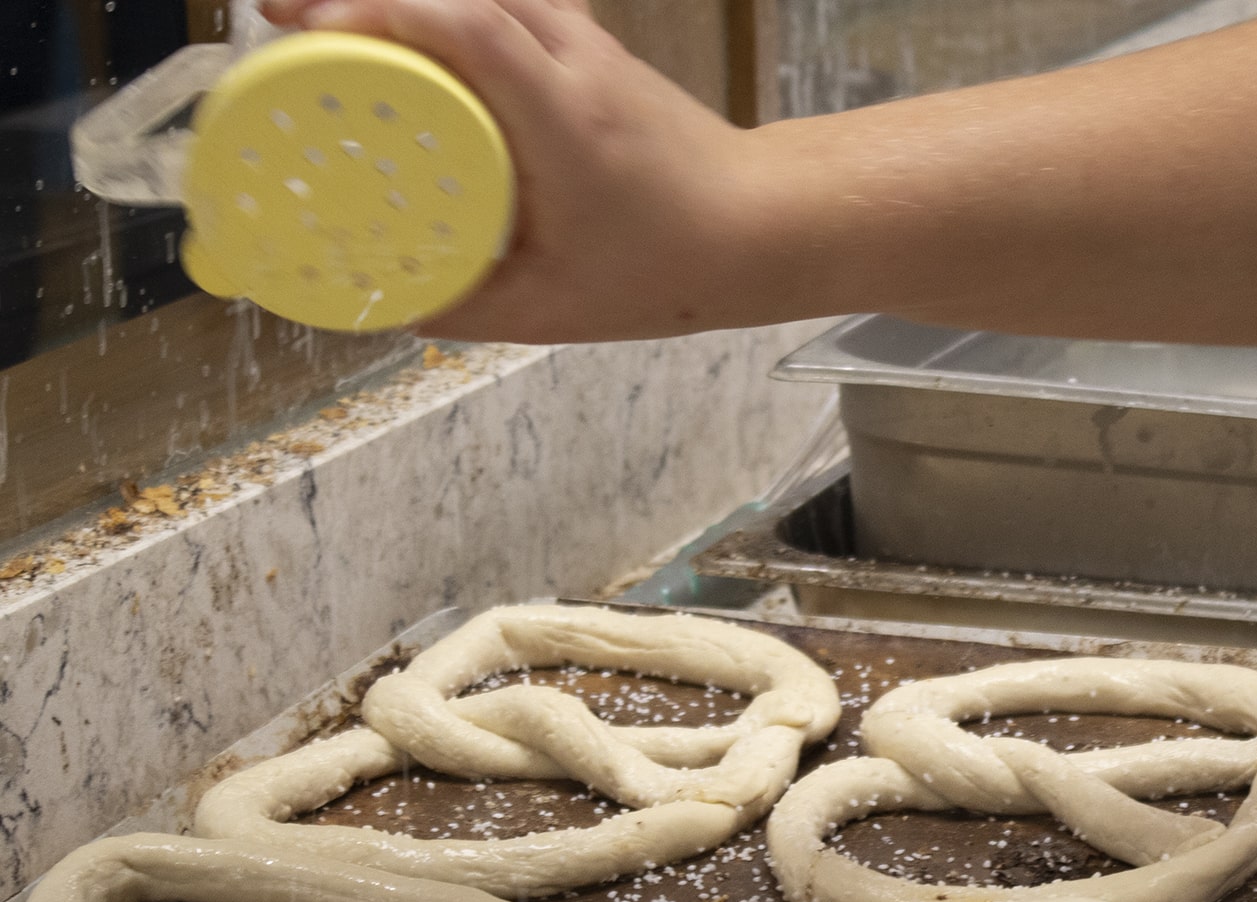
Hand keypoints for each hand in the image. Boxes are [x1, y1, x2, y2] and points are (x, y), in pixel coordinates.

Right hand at [260, 0, 773, 341]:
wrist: (765, 226)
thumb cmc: (677, 265)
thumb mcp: (559, 308)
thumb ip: (469, 307)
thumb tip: (390, 308)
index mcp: (565, 119)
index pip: (467, 27)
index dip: (383, 15)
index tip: (313, 36)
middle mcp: (575, 64)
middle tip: (282, 20)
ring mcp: (588, 48)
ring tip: (325, 19)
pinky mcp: (593, 51)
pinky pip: (508, 5)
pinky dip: (449, 7)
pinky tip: (407, 30)